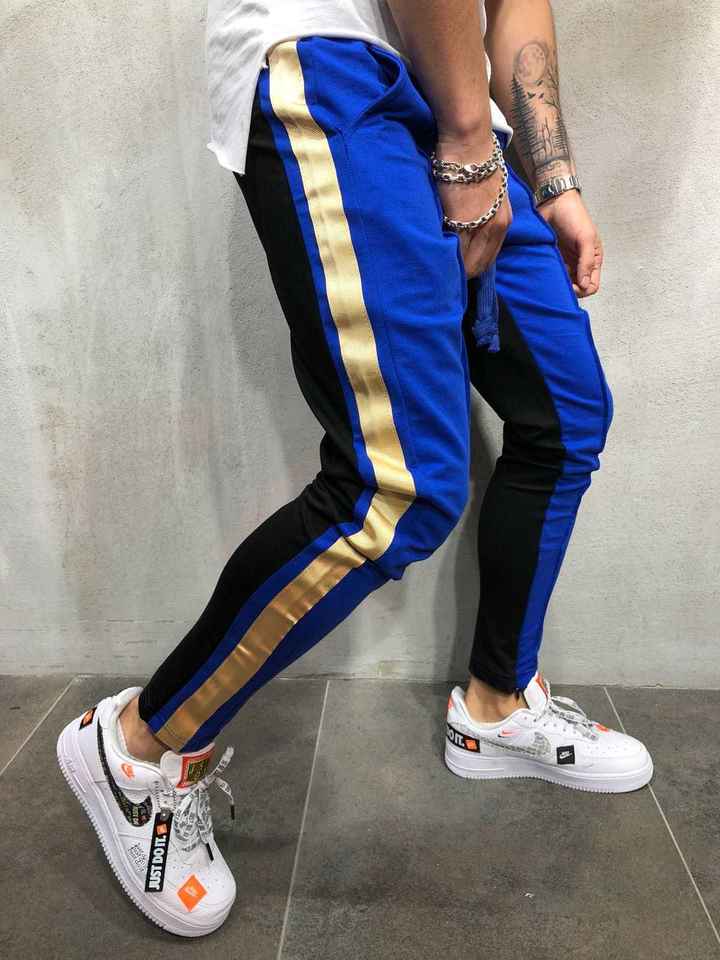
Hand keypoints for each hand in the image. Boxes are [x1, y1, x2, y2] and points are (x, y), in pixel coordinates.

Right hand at [435, 133, 512, 277]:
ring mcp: (479, 226)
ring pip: (466, 261)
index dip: (473, 266)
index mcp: (503, 220)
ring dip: (453, 265)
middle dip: (464, 271)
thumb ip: (481, 213)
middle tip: (448, 272)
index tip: (460, 268)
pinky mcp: (460, 222)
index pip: (488, 256)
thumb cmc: (475, 160)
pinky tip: (434, 251)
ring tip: (439, 264)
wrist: (468, 144)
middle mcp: (495, 227)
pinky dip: (444, 253)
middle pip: (479, 264)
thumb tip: (467, 228)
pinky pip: (452, 249)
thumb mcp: (489, 192)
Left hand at [536, 189, 602, 297]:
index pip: (591, 286)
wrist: (554, 202)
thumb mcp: (586, 238)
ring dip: (557, 283)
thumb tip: (584, 285)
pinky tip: (544, 272)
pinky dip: (549, 276)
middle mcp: (579, 264)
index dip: (582, 290)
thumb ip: (587, 261)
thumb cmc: (574, 216)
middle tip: (557, 282)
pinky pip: (552, 274)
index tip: (571, 285)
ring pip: (563, 283)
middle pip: (576, 288)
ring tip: (550, 275)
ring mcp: (565, 262)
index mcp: (593, 260)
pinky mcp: (552, 259)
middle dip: (569, 289)